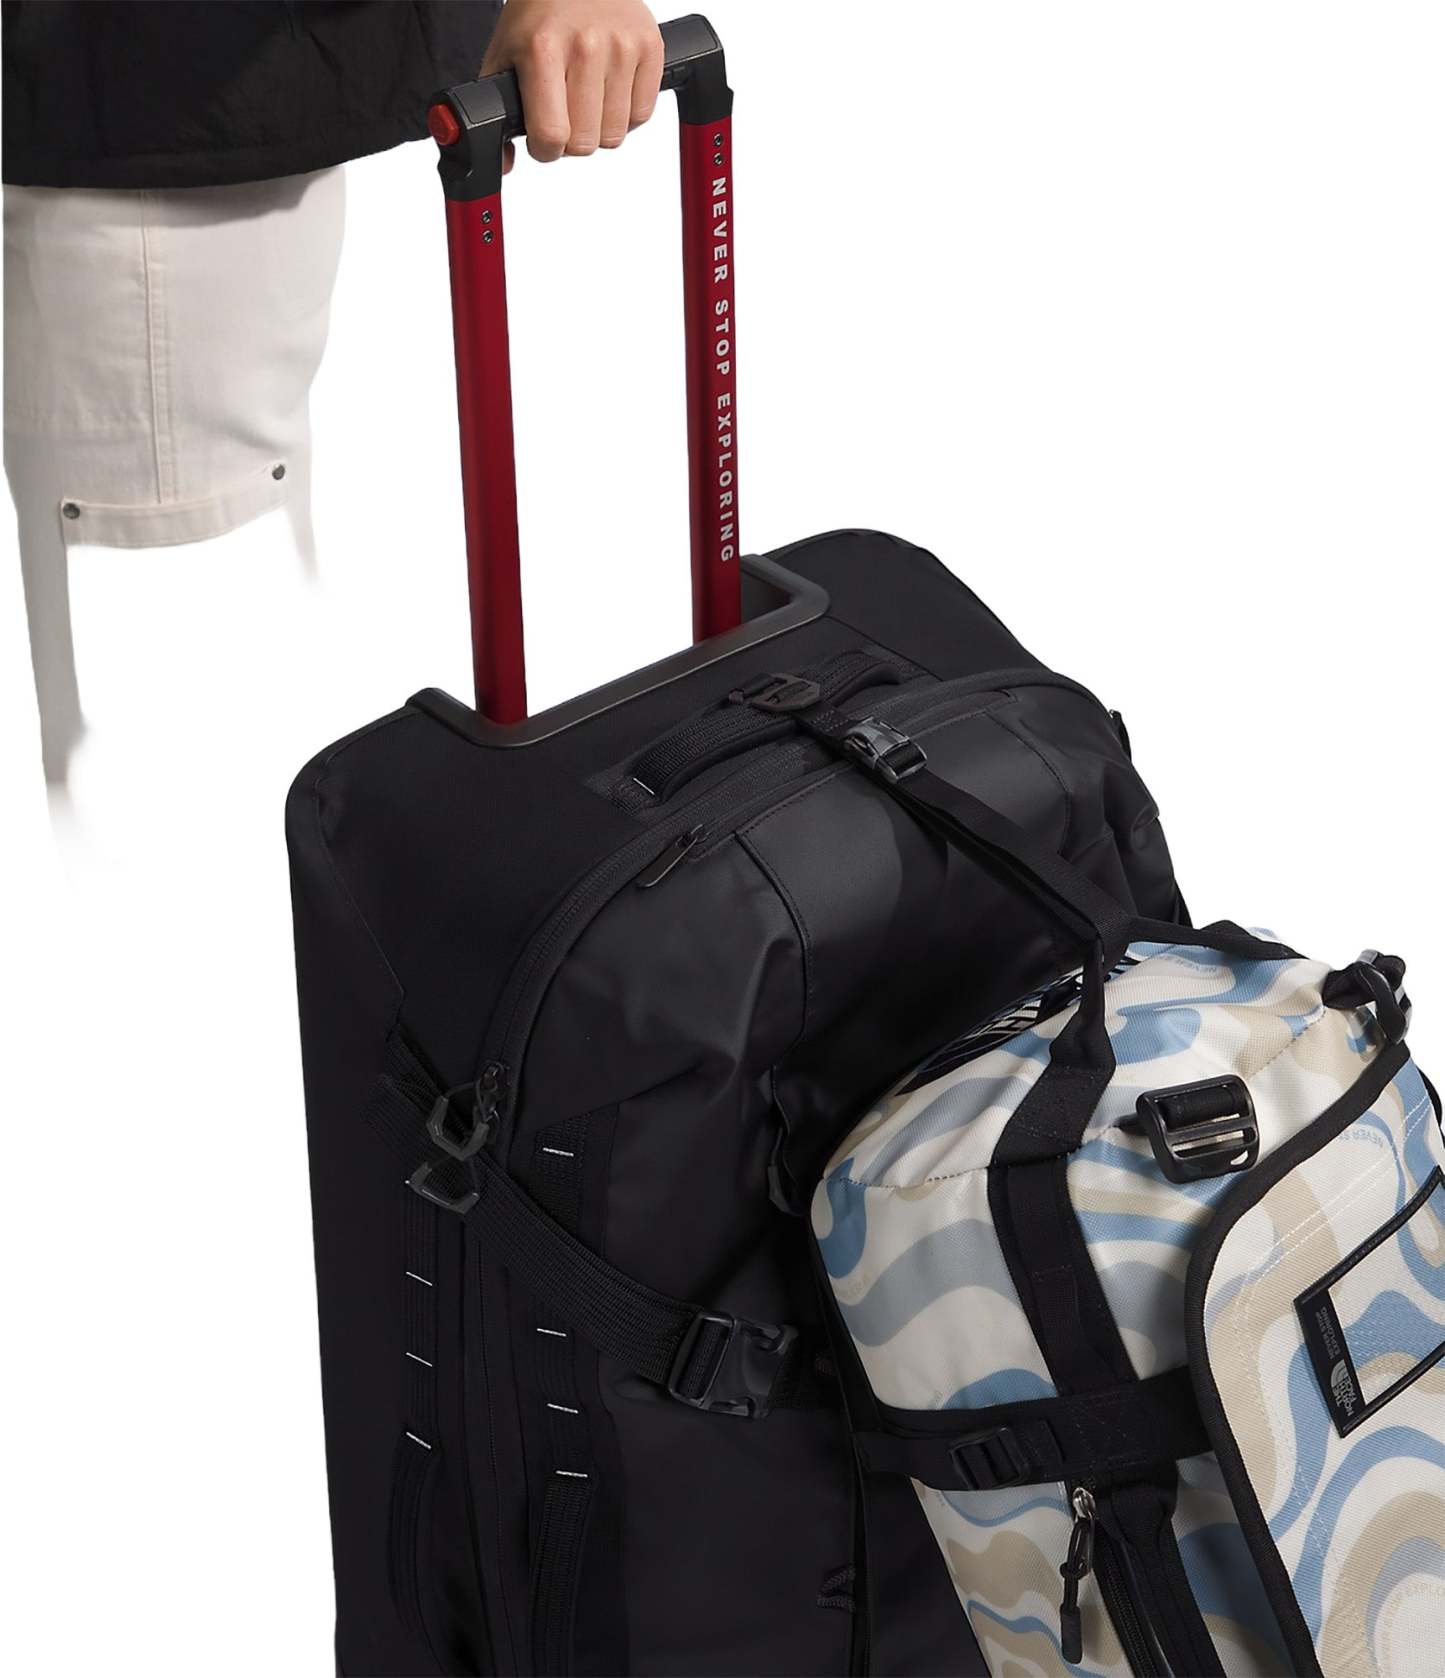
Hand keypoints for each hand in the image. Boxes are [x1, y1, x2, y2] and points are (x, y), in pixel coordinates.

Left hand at [482, 0, 664, 169]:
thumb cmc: (539, 14)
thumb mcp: (506, 55)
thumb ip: (499, 111)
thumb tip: (504, 163)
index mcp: (542, 49)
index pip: (551, 136)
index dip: (545, 149)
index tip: (543, 136)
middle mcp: (585, 45)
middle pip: (585, 143)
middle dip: (572, 140)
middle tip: (565, 112)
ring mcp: (622, 45)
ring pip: (615, 134)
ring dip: (599, 129)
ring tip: (587, 98)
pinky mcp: (649, 46)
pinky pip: (642, 114)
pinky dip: (626, 114)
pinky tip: (610, 90)